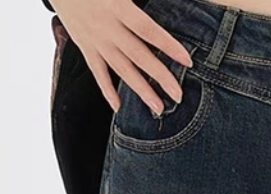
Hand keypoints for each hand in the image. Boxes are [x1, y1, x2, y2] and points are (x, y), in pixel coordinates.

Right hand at [48, 0, 192, 114]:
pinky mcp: (83, 46)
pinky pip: (96, 71)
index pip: (148, 30)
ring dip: (140, 90)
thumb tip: (171, 3)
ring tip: (157, 107)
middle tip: (178, 95)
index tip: (187, 61)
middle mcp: (106, 27)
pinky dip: (107, 90)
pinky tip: (118, 106)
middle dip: (160, 77)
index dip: (169, 46)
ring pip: (120, 69)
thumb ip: (140, 1)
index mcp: (118, 7)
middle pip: (138, 55)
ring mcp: (94, 39)